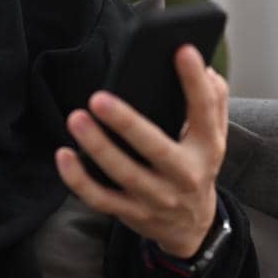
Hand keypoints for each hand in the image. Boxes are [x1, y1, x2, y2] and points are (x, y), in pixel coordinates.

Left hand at [55, 43, 229, 258]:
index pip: (205, 112)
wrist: (192, 226)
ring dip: (98, 148)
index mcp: (208, 148)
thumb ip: (213, 100)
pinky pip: (101, 199)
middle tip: (99, 98)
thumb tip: (203, 66)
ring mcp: (157, 198)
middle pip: (156, 149)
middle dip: (127, 124)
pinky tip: (64, 155)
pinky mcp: (131, 213)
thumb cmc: (197, 165)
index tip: (182, 50)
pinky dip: (79, 180)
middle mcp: (185, 175)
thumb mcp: (214, 136)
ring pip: (124, 174)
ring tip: (77, 119)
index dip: (194, 83)